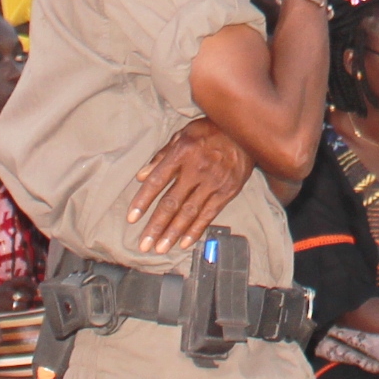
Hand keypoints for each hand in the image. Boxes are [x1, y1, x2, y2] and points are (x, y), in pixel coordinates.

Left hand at [125, 116, 252, 255]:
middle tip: (144, 244)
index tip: (132, 218)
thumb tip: (141, 176)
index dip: (143, 201)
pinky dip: (195, 230)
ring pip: (189, 213)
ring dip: (173, 233)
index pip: (157, 181)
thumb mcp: (183, 134)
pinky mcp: (227, 192)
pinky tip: (184, 243)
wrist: (247, 132)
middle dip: (156, 226)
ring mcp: (213, 182)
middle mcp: (197, 169)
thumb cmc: (211, 131)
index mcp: (182, 153)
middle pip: (172, 202)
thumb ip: (161, 156)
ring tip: (160, 248)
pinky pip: (209, 214)